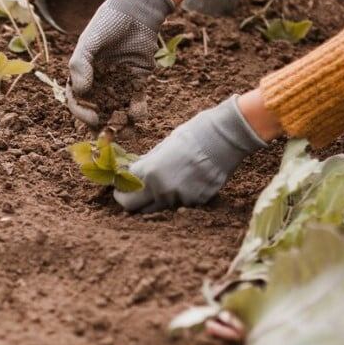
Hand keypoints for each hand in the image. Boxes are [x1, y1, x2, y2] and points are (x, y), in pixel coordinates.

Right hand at [67, 0, 173, 125]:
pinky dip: (138, 109)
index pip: (77, 100)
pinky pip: (136, 99)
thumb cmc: (108, 22)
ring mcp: (118, 83)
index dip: (82, 113)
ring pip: (117, 108)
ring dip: (120, 121)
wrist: (137, 10)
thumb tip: (79, 92)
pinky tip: (139, 114)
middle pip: (96, 109)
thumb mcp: (88, 41)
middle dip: (102, 123)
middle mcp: (99, 81)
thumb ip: (80, 65)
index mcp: (82, 74)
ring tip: (126, 130)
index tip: (92, 119)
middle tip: (109, 133)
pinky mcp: (138, 81)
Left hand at [114, 96, 267, 212]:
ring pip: (158, 207)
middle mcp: (162, 191)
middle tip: (133, 192)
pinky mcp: (196, 202)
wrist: (223, 139)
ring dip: (155, 198)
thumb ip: (145, 165)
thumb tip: (131, 172)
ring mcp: (180, 199)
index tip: (120, 187)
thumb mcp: (160, 148)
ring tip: (164, 180)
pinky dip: (176, 197)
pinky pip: (179, 204)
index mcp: (149, 174)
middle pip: (135, 208)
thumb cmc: (190, 136)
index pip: (123, 193)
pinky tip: (184, 181)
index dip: (120, 190)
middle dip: (131, 200)